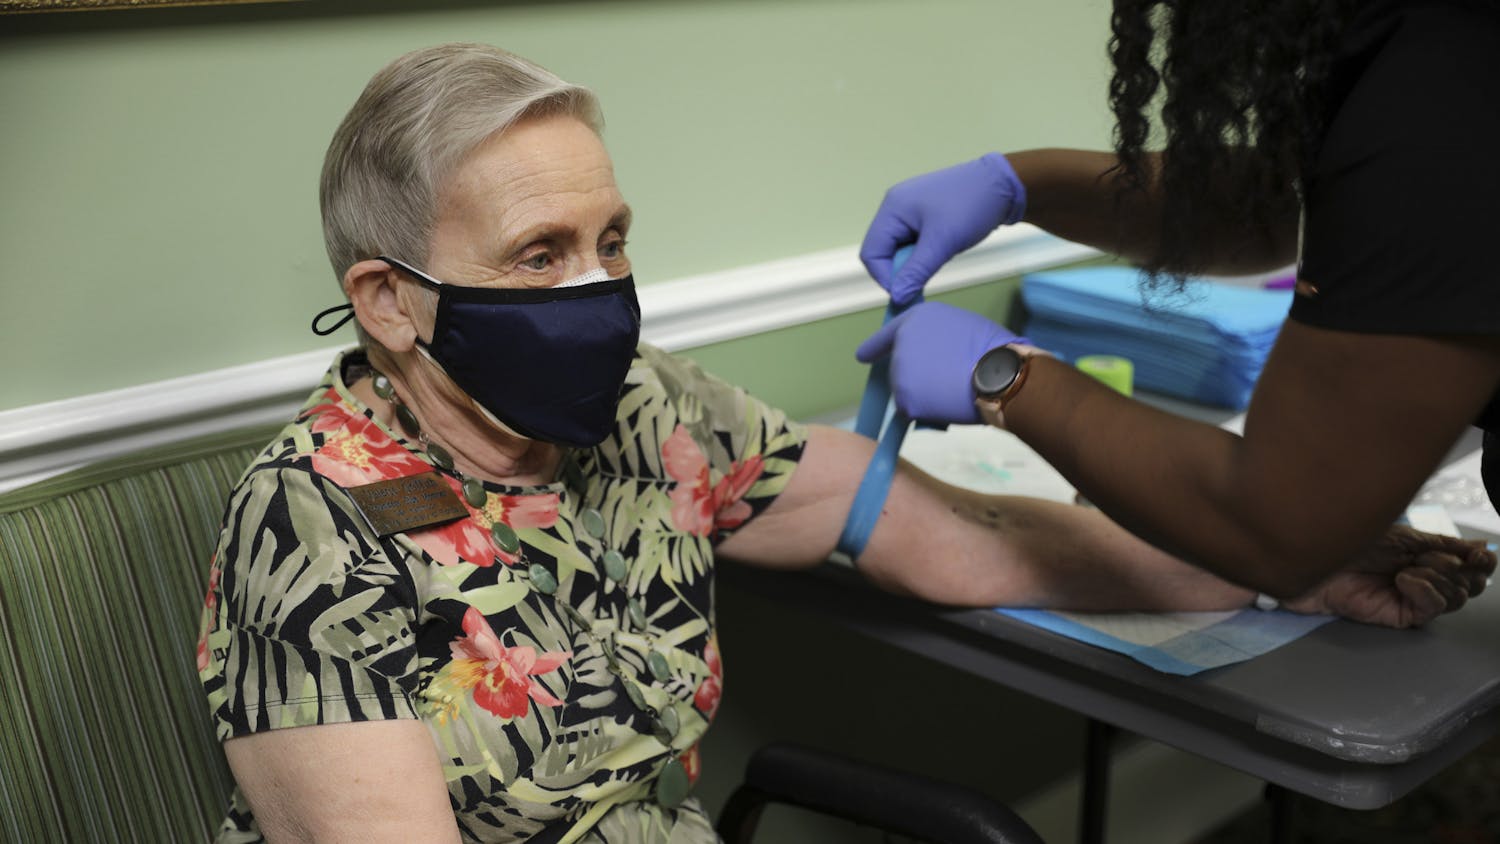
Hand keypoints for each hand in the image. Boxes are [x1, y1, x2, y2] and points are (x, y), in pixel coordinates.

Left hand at [856, 301, 1021, 424]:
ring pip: (906, 391)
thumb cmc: (993, 349)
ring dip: (923, 396)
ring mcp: (901, 371)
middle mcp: (903, 342)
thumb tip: (932, 358)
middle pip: (901, 368)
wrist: (1000, 374)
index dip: (875, 347)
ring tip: (952, 390)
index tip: (862, 356)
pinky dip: (926, 413)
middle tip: (950, 378)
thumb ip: (936, 338)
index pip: (889, 334)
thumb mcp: (961, 326)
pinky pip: (912, 411)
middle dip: (918, 377)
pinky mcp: (904, 399)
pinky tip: (946, 405)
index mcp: (918, 319)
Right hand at [859, 153, 1026, 305]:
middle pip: (882, 251)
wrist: (1006, 183)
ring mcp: (909, 209)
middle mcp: (895, 207)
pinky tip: (939, 254)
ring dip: (912, 263)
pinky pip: (912, 241)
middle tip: (923, 283)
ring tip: (936, 263)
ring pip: (898, 248)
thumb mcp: (943, 242)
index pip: (871, 252)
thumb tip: (897, 298)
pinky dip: (922, 254)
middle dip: (899, 270)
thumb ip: (916, 272)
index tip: (907, 293)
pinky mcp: (924, 214)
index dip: (885, 277)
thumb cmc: (971, 207)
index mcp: (892, 208)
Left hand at [1283, 525, 1494, 627]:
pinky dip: (1425, 589)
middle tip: (1424, 556)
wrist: (1313, 557)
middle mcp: (1425, 579)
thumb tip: (1482, 547)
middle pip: (1471, 584)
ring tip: (1406, 567)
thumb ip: (1444, 543)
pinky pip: (1432, 607)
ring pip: (1456, 597)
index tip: (1478, 553)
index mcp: (1428, 557)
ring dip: (1438, 575)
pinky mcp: (1399, 615)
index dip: (1482, 562)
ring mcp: (1413, 599)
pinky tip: (1404, 579)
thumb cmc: (1348, 542)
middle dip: (1455, 566)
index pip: (1474, 567)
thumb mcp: (1404, 537)